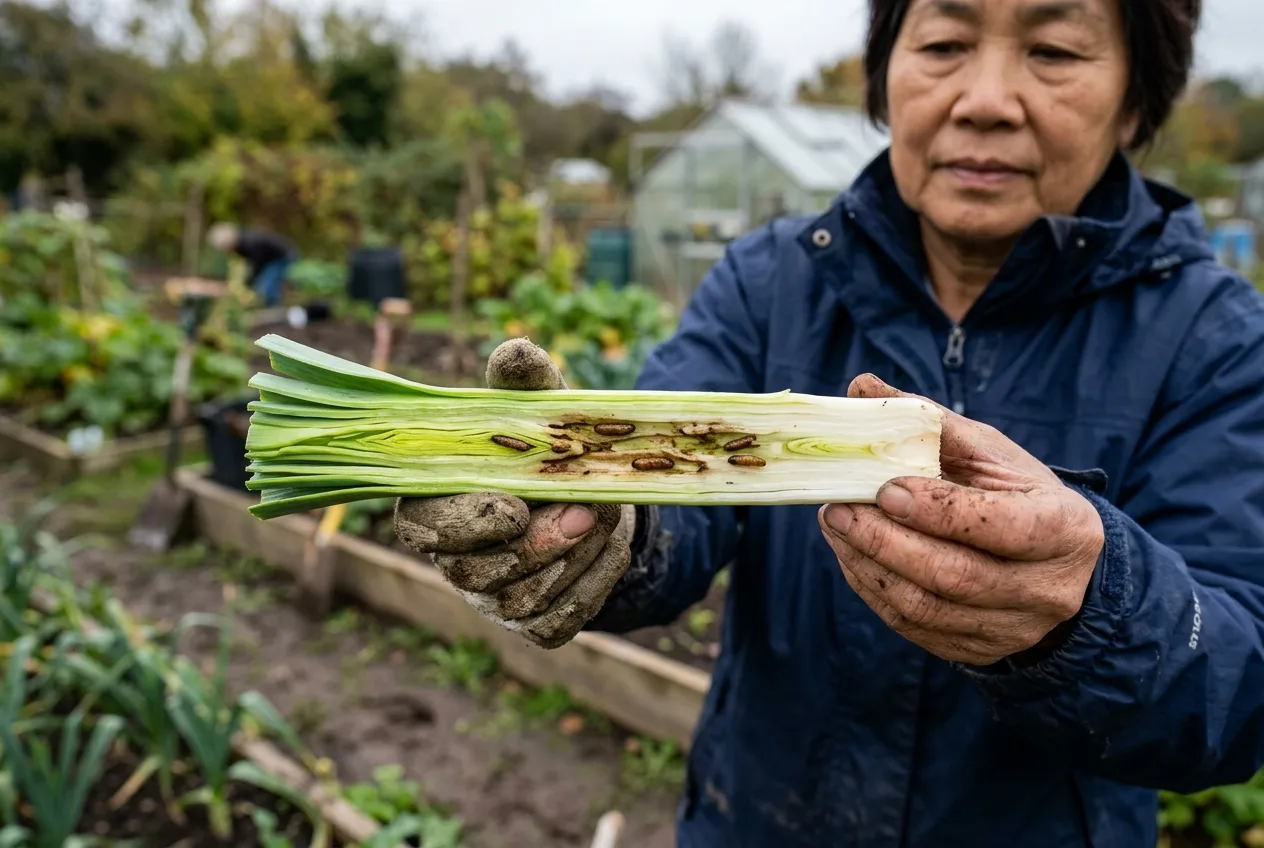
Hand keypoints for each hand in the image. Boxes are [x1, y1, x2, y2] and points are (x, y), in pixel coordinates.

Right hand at [393, 338, 634, 649]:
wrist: (594, 497)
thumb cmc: (550, 448)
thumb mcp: (541, 408)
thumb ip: (526, 384)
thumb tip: (517, 351)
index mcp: (435, 504)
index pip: (425, 529)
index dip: (466, 525)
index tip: (512, 510)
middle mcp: (454, 559)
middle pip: (479, 573)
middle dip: (540, 544)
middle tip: (586, 513)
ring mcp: (492, 598)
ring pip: (527, 599)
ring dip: (578, 557)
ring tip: (604, 515)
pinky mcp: (533, 623)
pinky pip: (559, 619)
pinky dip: (594, 585)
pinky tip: (610, 549)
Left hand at [817, 374, 1104, 665]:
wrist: (1064, 572)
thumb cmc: (1020, 497)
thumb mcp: (993, 455)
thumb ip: (931, 422)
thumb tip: (861, 386)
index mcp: (1062, 529)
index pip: (1002, 526)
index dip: (939, 510)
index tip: (886, 488)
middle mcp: (1043, 589)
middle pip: (955, 575)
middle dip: (885, 541)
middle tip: (836, 507)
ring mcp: (1011, 628)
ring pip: (927, 608)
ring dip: (868, 565)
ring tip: (834, 524)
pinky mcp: (977, 651)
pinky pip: (914, 627)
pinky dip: (873, 588)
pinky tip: (851, 554)